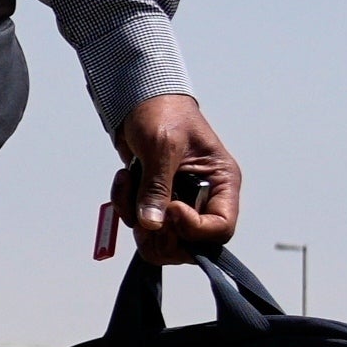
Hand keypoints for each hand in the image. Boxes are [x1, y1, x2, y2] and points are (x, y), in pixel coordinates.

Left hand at [92, 95, 242, 263]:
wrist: (139, 101)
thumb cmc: (163, 112)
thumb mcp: (162, 146)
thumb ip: (157, 186)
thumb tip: (152, 225)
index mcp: (221, 182)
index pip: (221, 228)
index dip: (195, 230)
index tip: (171, 209)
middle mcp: (204, 199)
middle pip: (191, 245)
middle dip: (162, 234)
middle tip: (143, 212)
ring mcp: (179, 203)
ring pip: (161, 240)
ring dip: (137, 220)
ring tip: (129, 183)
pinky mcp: (155, 203)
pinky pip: (140, 226)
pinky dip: (125, 208)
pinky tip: (125, 178)